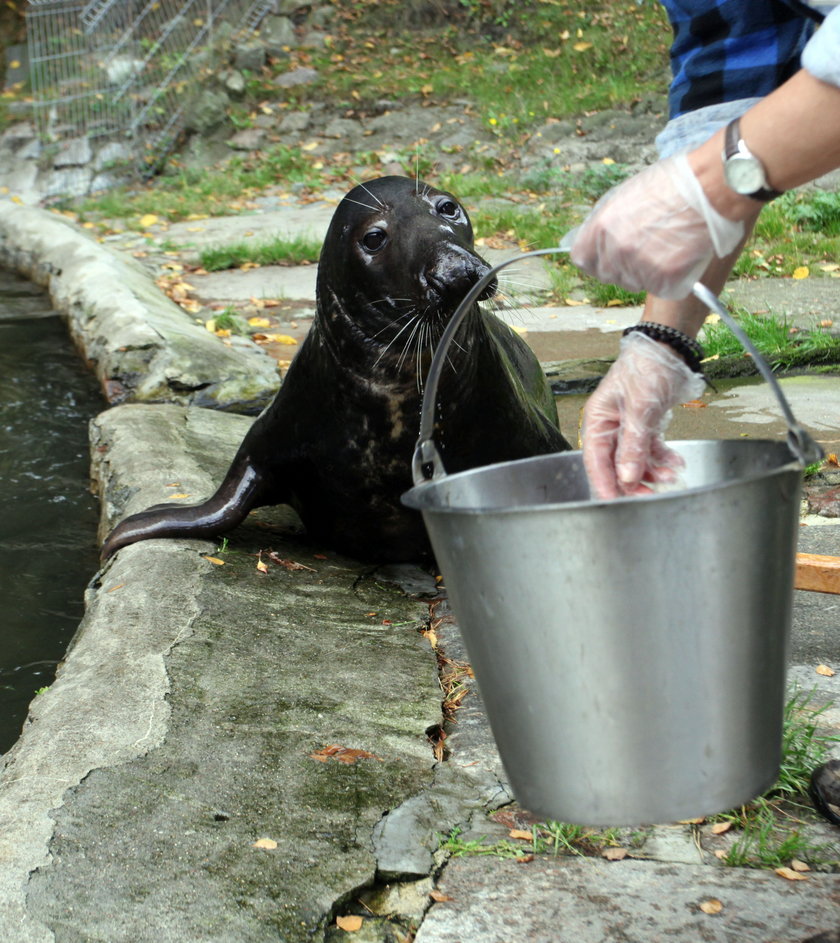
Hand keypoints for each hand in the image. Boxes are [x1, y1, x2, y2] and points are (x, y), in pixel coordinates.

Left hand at [570, 153, 743, 299]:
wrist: (711, 187)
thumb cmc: (673, 185)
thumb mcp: (627, 194)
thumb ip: (607, 221)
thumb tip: (594, 239)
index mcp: (602, 227)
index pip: (582, 259)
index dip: (596, 258)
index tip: (608, 256)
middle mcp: (616, 250)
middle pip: (608, 275)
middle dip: (622, 266)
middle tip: (646, 249)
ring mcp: (639, 267)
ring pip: (633, 283)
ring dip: (645, 273)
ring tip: (666, 248)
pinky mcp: (664, 279)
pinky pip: (658, 288)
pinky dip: (668, 279)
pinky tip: (679, 257)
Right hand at [583, 332, 706, 498]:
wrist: (669, 348)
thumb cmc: (647, 368)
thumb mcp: (640, 408)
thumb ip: (633, 445)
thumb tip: (627, 476)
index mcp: (597, 421)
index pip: (595, 461)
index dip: (604, 483)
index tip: (614, 503)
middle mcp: (610, 427)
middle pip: (615, 465)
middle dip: (632, 481)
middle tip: (649, 495)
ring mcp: (628, 428)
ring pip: (635, 461)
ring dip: (652, 472)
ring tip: (671, 475)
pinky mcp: (645, 427)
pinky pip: (651, 451)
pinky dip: (663, 459)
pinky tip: (675, 463)